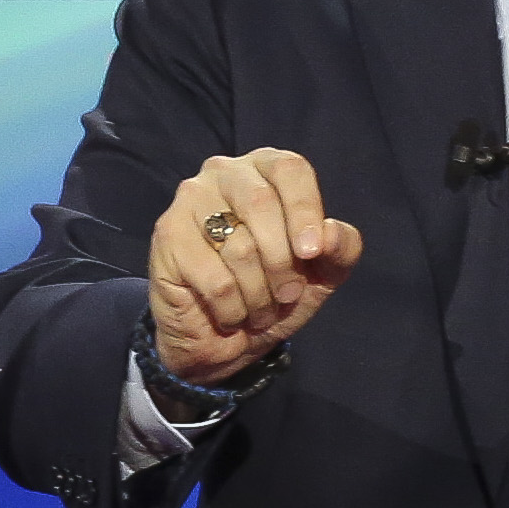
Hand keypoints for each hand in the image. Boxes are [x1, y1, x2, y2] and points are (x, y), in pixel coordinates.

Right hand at [147, 147, 363, 385]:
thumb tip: (331, 232)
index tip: (312, 253)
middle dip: (282, 261)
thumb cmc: (272, 292)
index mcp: (265, 169)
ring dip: (259, 294)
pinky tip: (231, 316)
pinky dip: (233, 309)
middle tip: (287, 295)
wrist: (222, 338)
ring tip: (259, 310)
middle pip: (262, 203)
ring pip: (239, 246)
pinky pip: (215, 279)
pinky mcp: (167, 236)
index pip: (289, 169)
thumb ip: (341, 249)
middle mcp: (223, 173)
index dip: (305, 210)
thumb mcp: (321, 274)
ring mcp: (189, 201)